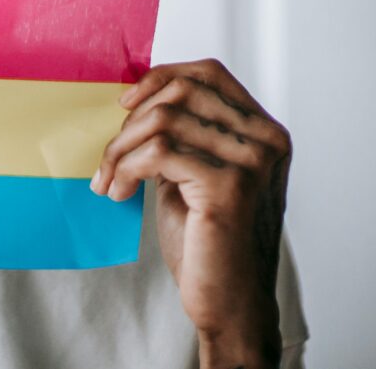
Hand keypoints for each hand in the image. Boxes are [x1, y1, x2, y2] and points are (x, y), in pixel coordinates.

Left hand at [90, 59, 290, 368]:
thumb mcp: (195, 173)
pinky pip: (157, 153)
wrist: (230, 302)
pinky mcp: (228, 187)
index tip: (124, 103)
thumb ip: (183, 135)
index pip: (209, 73)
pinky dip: (126, 169)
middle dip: (132, 120)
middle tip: (110, 156)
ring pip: (164, 120)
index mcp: (263, 132)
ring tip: (109, 179)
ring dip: (121, 149)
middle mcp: (266, 141)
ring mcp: (251, 162)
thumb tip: (133, 99)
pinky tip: (118, 194)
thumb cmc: (209, 240)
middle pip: (182, 91)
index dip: (161, 77)